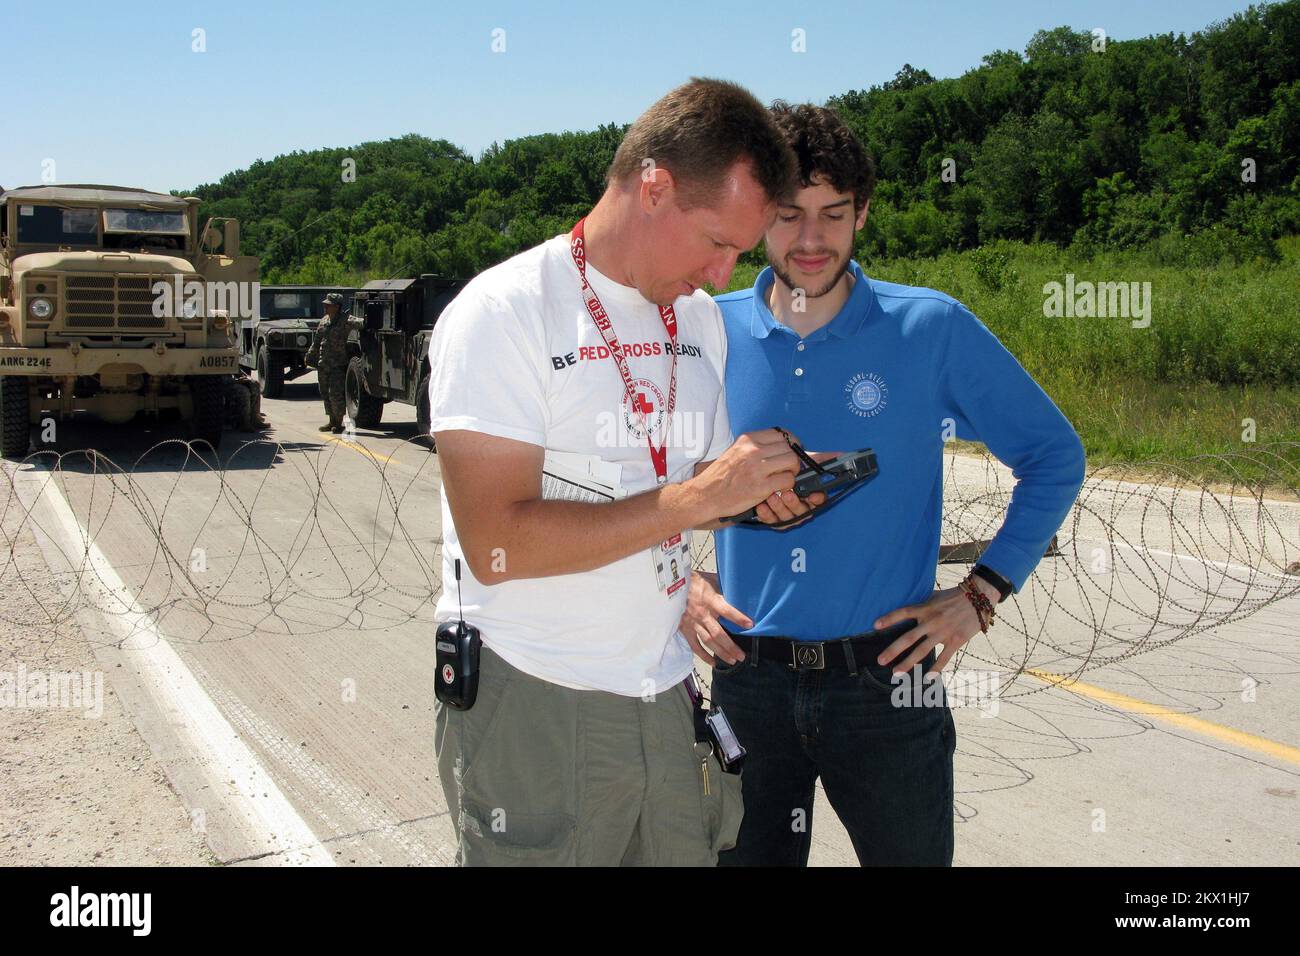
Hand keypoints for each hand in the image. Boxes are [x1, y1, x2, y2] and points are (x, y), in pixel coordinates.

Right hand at [678, 570, 750, 665]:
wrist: (671, 585)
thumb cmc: (694, 581)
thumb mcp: (712, 580)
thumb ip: (724, 589)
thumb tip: (740, 594)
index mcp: (709, 600)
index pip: (726, 610)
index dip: (738, 618)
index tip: (750, 625)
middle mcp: (702, 614)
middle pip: (718, 633)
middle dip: (731, 646)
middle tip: (742, 656)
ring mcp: (693, 623)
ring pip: (708, 642)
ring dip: (721, 653)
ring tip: (732, 660)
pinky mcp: (685, 629)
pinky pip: (695, 645)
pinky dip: (703, 655)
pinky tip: (713, 662)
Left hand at [749, 451, 840, 526]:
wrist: (762, 480)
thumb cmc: (787, 472)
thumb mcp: (802, 465)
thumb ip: (820, 461)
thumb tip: (842, 454)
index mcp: (812, 498)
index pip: (819, 502)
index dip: (817, 499)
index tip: (813, 495)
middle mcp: (801, 509)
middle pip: (802, 512)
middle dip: (795, 504)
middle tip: (787, 494)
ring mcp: (787, 516)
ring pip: (787, 517)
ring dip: (780, 508)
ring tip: (771, 497)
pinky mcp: (773, 520)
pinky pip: (771, 521)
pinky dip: (767, 514)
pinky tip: (761, 506)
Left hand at [872, 576, 999, 673]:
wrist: (979, 597)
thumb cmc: (954, 596)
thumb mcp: (934, 596)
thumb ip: (921, 604)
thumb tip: (907, 610)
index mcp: (925, 608)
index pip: (903, 613)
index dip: (889, 619)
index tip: (875, 625)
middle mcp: (931, 621)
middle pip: (908, 638)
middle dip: (892, 650)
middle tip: (880, 660)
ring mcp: (943, 632)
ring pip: (922, 651)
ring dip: (908, 663)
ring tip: (896, 672)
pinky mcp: (956, 640)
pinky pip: (944, 657)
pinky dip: (936, 668)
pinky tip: (927, 678)